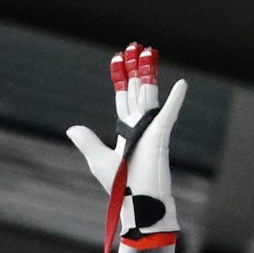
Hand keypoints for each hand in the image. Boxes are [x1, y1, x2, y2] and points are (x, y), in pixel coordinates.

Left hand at [67, 43, 185, 235]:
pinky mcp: (161, 136)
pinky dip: (175, 99)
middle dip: (135, 68)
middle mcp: (140, 127)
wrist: (138, 206)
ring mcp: (151, 130)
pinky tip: (181, 84)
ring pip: (149, 94)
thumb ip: (87, 141)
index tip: (118, 60)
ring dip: (149, 72)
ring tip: (148, 51)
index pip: (123, 99)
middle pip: (137, 91)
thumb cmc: (121, 188)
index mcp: (127, 132)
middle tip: (134, 46)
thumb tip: (72, 128)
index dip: (121, 79)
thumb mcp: (99, 161)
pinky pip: (168, 113)